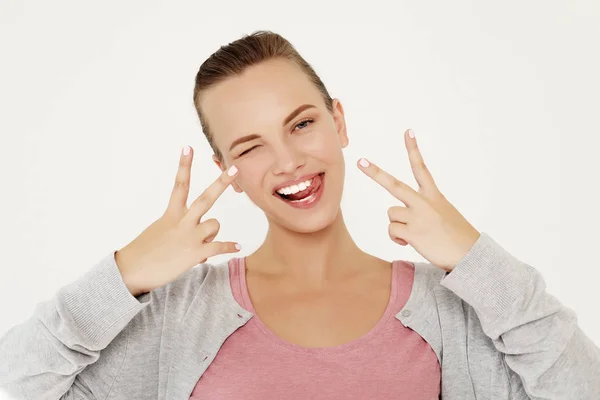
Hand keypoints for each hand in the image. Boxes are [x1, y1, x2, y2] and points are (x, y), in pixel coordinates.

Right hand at [115, 145, 240, 295]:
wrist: (131, 271)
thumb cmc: (144, 252)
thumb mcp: (160, 233)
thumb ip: (183, 232)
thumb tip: (201, 245)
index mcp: (171, 214)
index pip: (179, 185)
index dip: (184, 165)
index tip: (188, 147)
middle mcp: (182, 222)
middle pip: (206, 198)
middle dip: (222, 182)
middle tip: (235, 167)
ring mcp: (189, 236)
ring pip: (215, 224)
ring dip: (212, 233)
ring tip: (201, 243)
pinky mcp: (195, 253)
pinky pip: (219, 246)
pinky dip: (229, 247)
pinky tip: (237, 247)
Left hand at [357, 129, 479, 271]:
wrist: (471, 255)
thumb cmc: (458, 238)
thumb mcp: (445, 215)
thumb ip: (423, 211)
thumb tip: (401, 222)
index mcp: (434, 196)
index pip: (421, 168)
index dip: (413, 149)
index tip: (407, 132)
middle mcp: (424, 203)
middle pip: (393, 185)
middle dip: (375, 173)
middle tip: (360, 161)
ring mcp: (418, 217)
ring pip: (391, 215)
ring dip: (398, 226)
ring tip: (416, 234)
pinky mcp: (413, 232)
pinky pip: (392, 231)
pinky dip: (398, 239)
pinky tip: (410, 243)